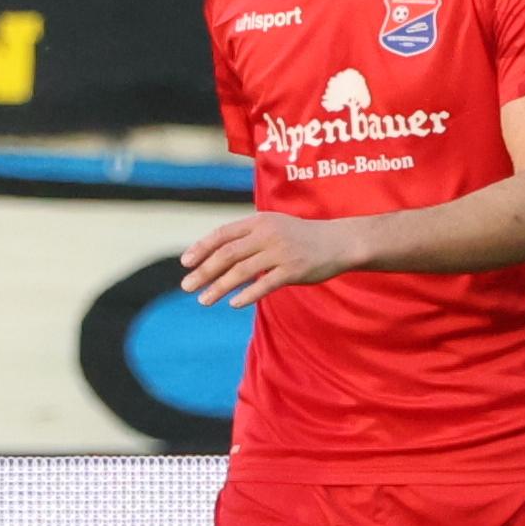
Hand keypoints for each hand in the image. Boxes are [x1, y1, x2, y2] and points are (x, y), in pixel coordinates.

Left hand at [180, 213, 368, 306]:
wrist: (338, 242)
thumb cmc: (301, 237)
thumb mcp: (273, 227)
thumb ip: (248, 236)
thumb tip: (217, 253)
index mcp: (259, 221)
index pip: (222, 234)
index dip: (202, 248)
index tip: (186, 263)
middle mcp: (267, 234)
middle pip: (227, 254)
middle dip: (203, 271)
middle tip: (186, 286)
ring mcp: (280, 252)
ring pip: (241, 271)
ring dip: (219, 287)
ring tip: (203, 300)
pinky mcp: (293, 270)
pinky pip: (265, 284)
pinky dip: (247, 294)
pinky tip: (233, 304)